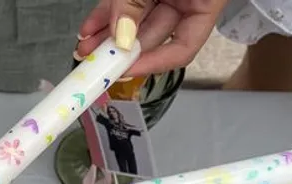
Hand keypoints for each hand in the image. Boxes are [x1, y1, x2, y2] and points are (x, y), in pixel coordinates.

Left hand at [77, 0, 226, 77]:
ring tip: (84, 47)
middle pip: (152, 36)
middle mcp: (189, 1)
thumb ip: (138, 1)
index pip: (183, 49)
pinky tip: (90, 28)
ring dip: (107, 35)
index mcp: (207, 2)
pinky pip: (128, 0)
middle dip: (119, 49)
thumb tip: (121, 36)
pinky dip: (108, 13)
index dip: (152, 63)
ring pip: (135, 19)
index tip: (124, 69)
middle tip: (93, 61)